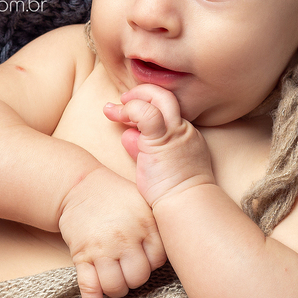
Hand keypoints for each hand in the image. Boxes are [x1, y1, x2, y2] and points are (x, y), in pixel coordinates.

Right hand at [57, 166, 165, 297]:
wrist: (79, 186)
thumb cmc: (117, 196)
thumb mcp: (145, 202)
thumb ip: (161, 225)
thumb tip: (183, 248)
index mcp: (145, 224)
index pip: (158, 261)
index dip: (152, 263)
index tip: (145, 258)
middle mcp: (125, 238)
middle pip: (138, 277)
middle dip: (135, 279)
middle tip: (129, 270)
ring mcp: (101, 249)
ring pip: (116, 286)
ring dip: (118, 290)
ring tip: (116, 281)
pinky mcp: (81, 256)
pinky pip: (89, 288)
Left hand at [103, 85, 215, 206]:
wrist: (184, 203)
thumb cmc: (170, 191)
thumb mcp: (155, 164)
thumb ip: (142, 147)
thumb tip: (128, 135)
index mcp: (184, 134)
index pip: (165, 109)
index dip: (144, 105)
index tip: (127, 114)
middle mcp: (183, 129)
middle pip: (165, 97)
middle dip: (140, 94)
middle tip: (121, 102)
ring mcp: (175, 132)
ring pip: (158, 98)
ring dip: (132, 100)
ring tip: (112, 109)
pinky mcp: (163, 140)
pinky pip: (146, 113)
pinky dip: (130, 110)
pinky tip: (116, 114)